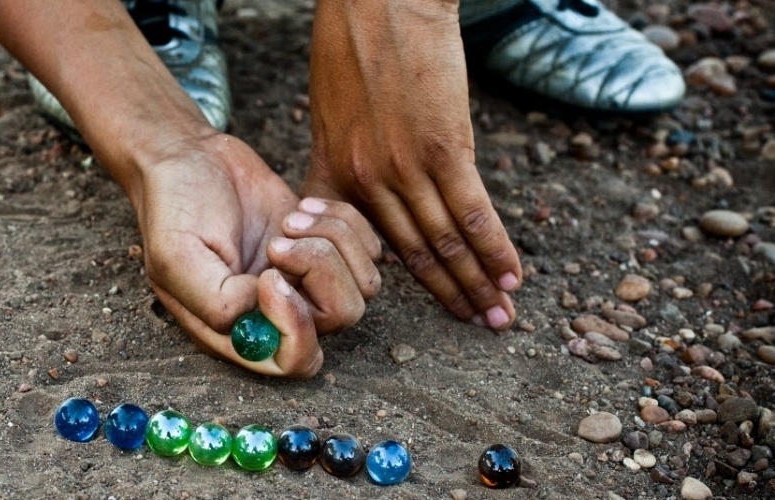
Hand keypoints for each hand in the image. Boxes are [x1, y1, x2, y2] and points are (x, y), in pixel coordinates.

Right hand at [136, 134, 380, 376]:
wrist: (191, 158)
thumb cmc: (174, 208)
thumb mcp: (175, 256)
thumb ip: (215, 299)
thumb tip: (262, 308)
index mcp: (238, 330)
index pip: (294, 360)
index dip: (296, 327)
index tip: (270, 276)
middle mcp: (280, 313)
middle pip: (340, 317)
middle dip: (319, 270)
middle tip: (279, 238)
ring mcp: (308, 280)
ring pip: (363, 284)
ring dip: (332, 240)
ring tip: (291, 218)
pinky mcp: (327, 246)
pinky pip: (370, 249)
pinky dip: (345, 221)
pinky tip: (304, 206)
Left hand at [302, 0, 520, 328]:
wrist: (378, 2)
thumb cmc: (351, 47)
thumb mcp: (328, 113)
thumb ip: (342, 159)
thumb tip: (360, 189)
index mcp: (337, 176)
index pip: (374, 244)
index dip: (407, 280)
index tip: (429, 303)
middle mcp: (368, 182)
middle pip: (414, 253)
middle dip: (450, 295)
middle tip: (478, 327)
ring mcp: (405, 167)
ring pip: (444, 241)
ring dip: (477, 282)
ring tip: (499, 315)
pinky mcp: (444, 147)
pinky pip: (472, 210)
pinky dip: (494, 247)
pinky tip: (511, 274)